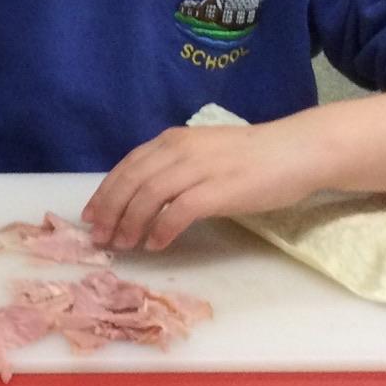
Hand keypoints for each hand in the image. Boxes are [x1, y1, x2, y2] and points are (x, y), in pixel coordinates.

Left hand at [83, 117, 328, 250]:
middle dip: (109, 212)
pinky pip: (178, 212)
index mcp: (172, 140)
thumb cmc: (251, 156)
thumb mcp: (203, 152)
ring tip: (124, 245)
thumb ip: (174, 167)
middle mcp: (180, 150)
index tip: (90, 215)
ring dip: (130, 223)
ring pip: (148, 197)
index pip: (127, 166)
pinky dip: (162, 229)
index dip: (104, 192)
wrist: (296, 151)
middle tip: (99, 237)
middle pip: (131, 182)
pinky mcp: (217, 190)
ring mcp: (198, 169)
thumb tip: (143, 195)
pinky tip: (156, 244)